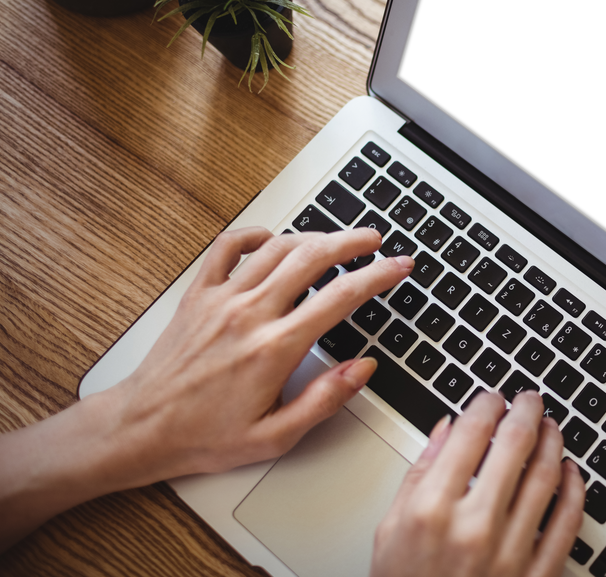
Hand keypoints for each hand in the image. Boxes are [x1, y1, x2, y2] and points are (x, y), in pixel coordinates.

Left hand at [105, 226, 412, 480]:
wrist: (142, 429)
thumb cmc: (205, 436)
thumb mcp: (276, 436)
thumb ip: (325, 399)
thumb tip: (363, 368)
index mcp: (274, 348)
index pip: (341, 297)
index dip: (378, 276)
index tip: (398, 266)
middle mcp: (249, 314)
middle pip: (312, 257)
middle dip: (352, 242)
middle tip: (375, 241)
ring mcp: (221, 299)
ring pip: (276, 247)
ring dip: (313, 236)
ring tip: (336, 240)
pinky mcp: (198, 296)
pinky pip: (226, 248)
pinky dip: (254, 235)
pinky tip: (272, 238)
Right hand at [372, 390, 585, 576]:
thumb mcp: (390, 531)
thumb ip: (419, 475)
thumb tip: (445, 430)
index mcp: (433, 509)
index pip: (472, 433)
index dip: (487, 403)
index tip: (492, 396)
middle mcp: (474, 527)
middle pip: (515, 445)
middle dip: (526, 411)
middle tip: (529, 399)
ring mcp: (511, 553)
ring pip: (546, 477)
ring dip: (553, 442)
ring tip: (551, 427)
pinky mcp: (537, 576)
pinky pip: (567, 523)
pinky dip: (574, 490)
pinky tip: (571, 472)